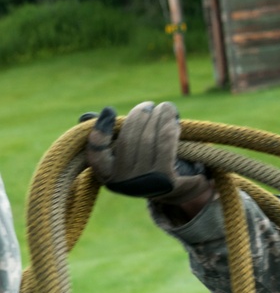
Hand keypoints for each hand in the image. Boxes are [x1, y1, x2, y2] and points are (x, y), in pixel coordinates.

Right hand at [84, 101, 212, 206]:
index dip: (100, 132)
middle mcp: (123, 183)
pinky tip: (173, 119)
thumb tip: (86, 117)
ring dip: (158, 117)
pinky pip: (165, 145)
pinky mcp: (166, 180)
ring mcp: (144, 183)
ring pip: (147, 139)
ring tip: (165, 107)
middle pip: (127, 140)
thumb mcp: (129, 153)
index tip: (109, 111)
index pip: (96, 155)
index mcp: (108, 176)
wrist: (181, 187)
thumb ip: (109, 136)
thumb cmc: (149, 163)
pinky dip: (168, 127)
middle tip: (149, 105)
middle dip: (138, 116)